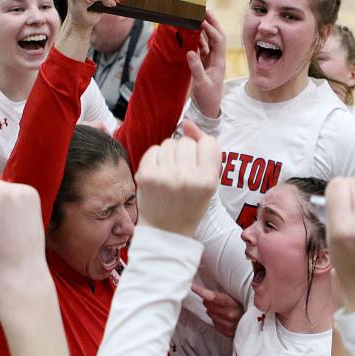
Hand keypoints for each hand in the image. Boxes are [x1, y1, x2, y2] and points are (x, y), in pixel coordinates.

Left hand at [135, 120, 219, 236]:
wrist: (165, 232)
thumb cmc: (190, 205)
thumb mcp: (209, 182)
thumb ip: (206, 150)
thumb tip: (188, 122)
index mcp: (207, 181)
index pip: (209, 142)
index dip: (203, 151)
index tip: (199, 165)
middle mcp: (186, 177)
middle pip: (186, 141)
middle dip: (185, 153)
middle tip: (183, 173)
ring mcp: (164, 176)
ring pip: (169, 143)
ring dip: (170, 154)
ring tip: (170, 174)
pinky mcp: (145, 175)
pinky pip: (153, 150)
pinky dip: (156, 158)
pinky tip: (159, 174)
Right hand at [187, 9, 225, 118]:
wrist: (208, 110)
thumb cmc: (207, 98)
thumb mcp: (202, 84)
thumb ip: (196, 68)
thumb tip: (190, 52)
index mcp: (219, 62)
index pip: (218, 41)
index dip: (211, 30)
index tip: (201, 21)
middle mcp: (216, 58)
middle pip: (216, 36)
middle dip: (212, 23)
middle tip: (205, 9)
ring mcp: (210, 60)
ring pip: (208, 40)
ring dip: (204, 29)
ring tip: (197, 16)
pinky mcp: (204, 64)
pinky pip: (201, 48)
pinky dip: (197, 39)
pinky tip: (191, 32)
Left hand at [192, 284, 243, 337]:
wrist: (255, 322)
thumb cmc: (245, 306)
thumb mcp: (237, 297)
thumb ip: (224, 294)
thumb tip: (209, 288)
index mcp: (234, 304)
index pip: (214, 298)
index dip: (203, 292)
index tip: (194, 287)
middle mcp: (231, 315)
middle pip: (209, 306)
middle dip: (208, 301)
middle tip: (213, 299)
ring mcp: (229, 325)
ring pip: (210, 314)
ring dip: (212, 310)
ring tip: (220, 308)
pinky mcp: (228, 332)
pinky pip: (214, 323)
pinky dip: (216, 318)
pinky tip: (222, 316)